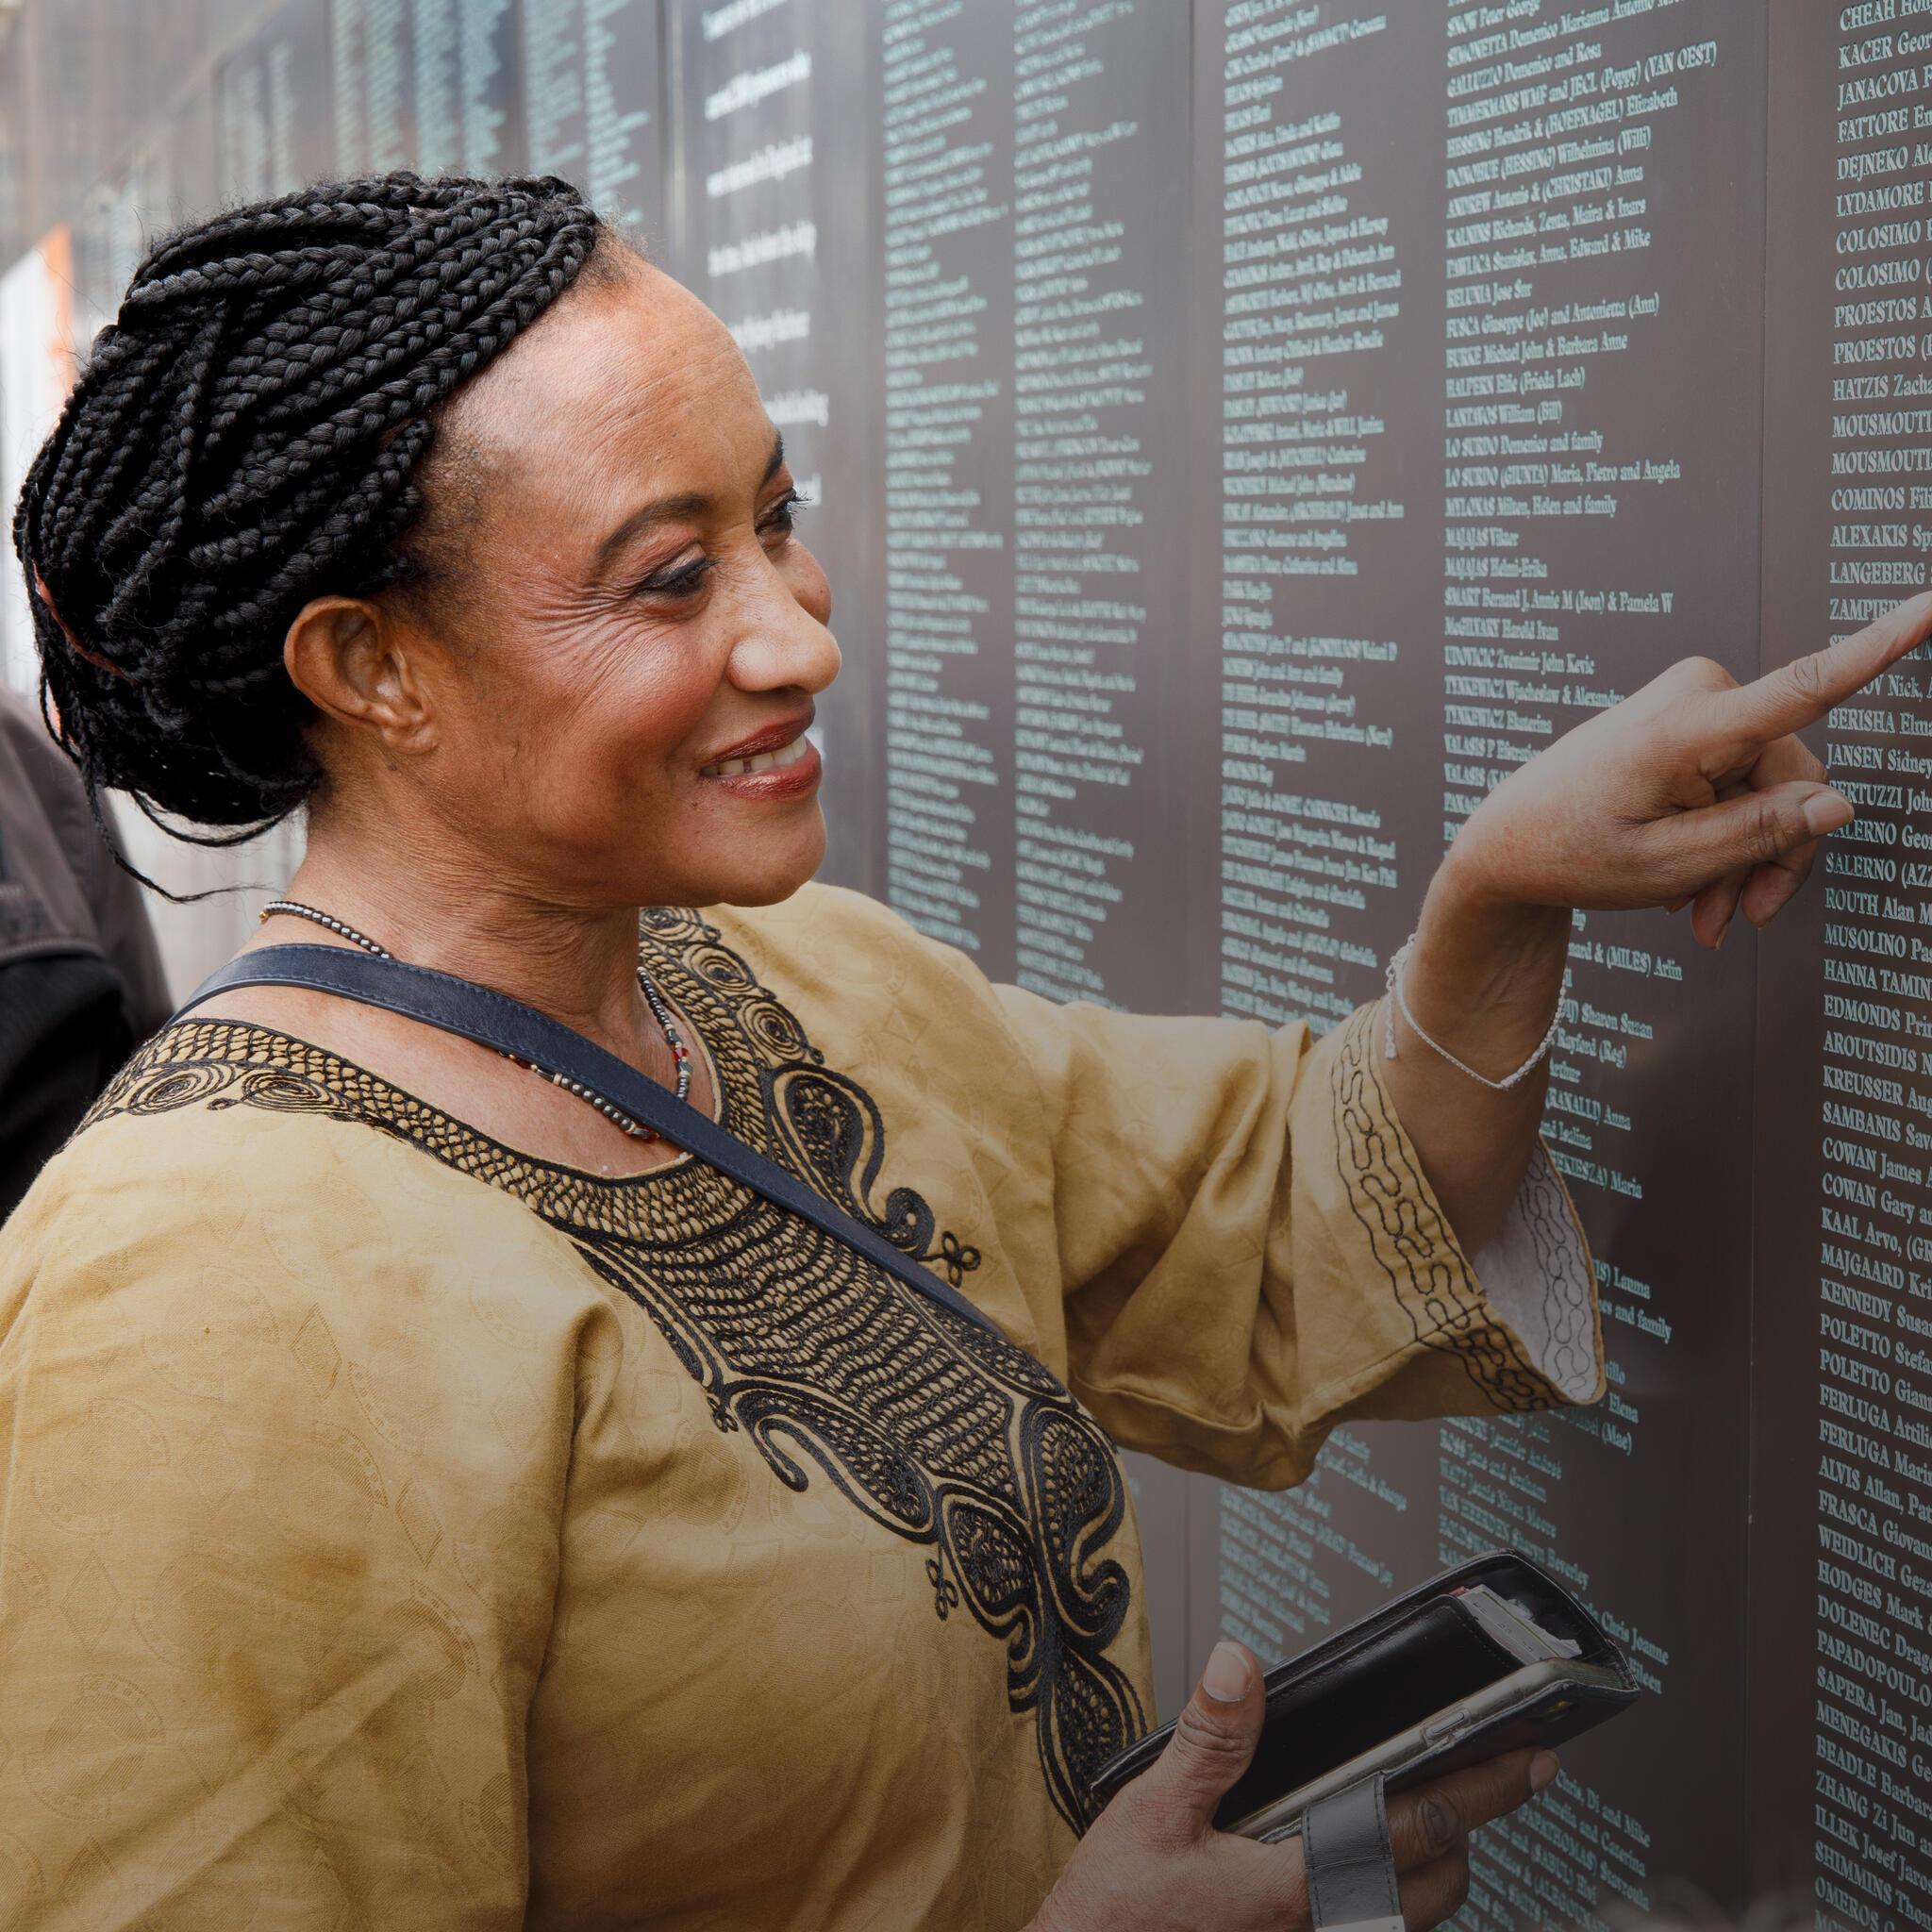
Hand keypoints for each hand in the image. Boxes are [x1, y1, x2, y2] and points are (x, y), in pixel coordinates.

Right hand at [1029, 1640, 1557, 1931]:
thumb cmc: (1113, 1918)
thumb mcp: (1152, 1812)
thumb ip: (1208, 1740)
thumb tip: (1240, 1667)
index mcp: (1296, 1885)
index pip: (1416, 1827)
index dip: (1480, 1787)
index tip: (1528, 1760)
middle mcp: (1317, 1930)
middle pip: (1437, 1887)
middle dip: (1471, 1833)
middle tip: (1492, 1780)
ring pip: (1409, 1920)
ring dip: (1433, 1871)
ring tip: (1433, 1820)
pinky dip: (1386, 1902)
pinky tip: (1361, 1871)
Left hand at [1438, 590, 1931, 949]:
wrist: (1508, 844)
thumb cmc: (1570, 852)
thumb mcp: (1667, 866)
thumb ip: (1757, 834)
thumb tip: (1837, 804)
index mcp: (1687, 728)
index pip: (1803, 687)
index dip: (1880, 647)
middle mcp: (1700, 696)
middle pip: (1795, 781)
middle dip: (1772, 856)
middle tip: (1733, 921)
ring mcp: (1697, 704)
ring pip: (1775, 790)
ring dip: (1748, 858)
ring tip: (1706, 914)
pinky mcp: (1695, 722)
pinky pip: (1744, 781)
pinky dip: (1727, 837)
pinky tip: (1694, 886)